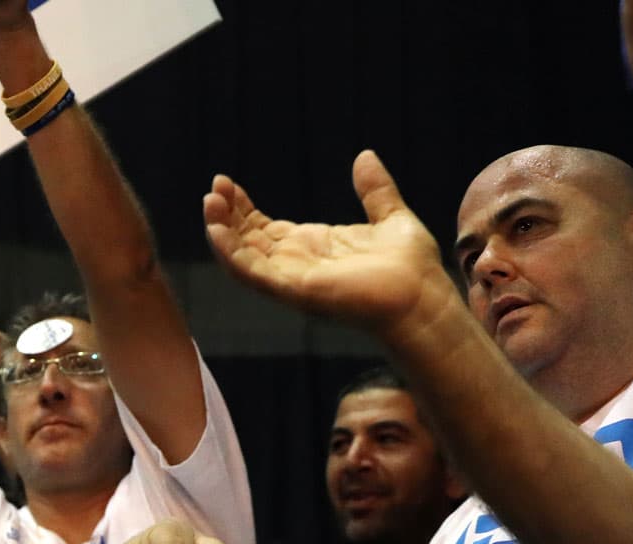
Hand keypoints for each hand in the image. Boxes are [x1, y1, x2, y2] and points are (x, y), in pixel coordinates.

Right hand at [203, 156, 459, 342]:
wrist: (423, 297)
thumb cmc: (412, 269)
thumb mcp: (391, 217)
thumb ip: (375, 190)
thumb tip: (365, 157)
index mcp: (314, 248)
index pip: (265, 229)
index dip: (244, 208)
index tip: (228, 183)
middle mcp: (298, 265)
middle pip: (249, 240)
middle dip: (228, 214)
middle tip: (215, 187)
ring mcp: (293, 279)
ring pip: (244, 256)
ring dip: (222, 231)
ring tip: (209, 201)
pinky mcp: (295, 290)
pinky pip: (253, 273)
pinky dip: (231, 253)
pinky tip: (218, 230)